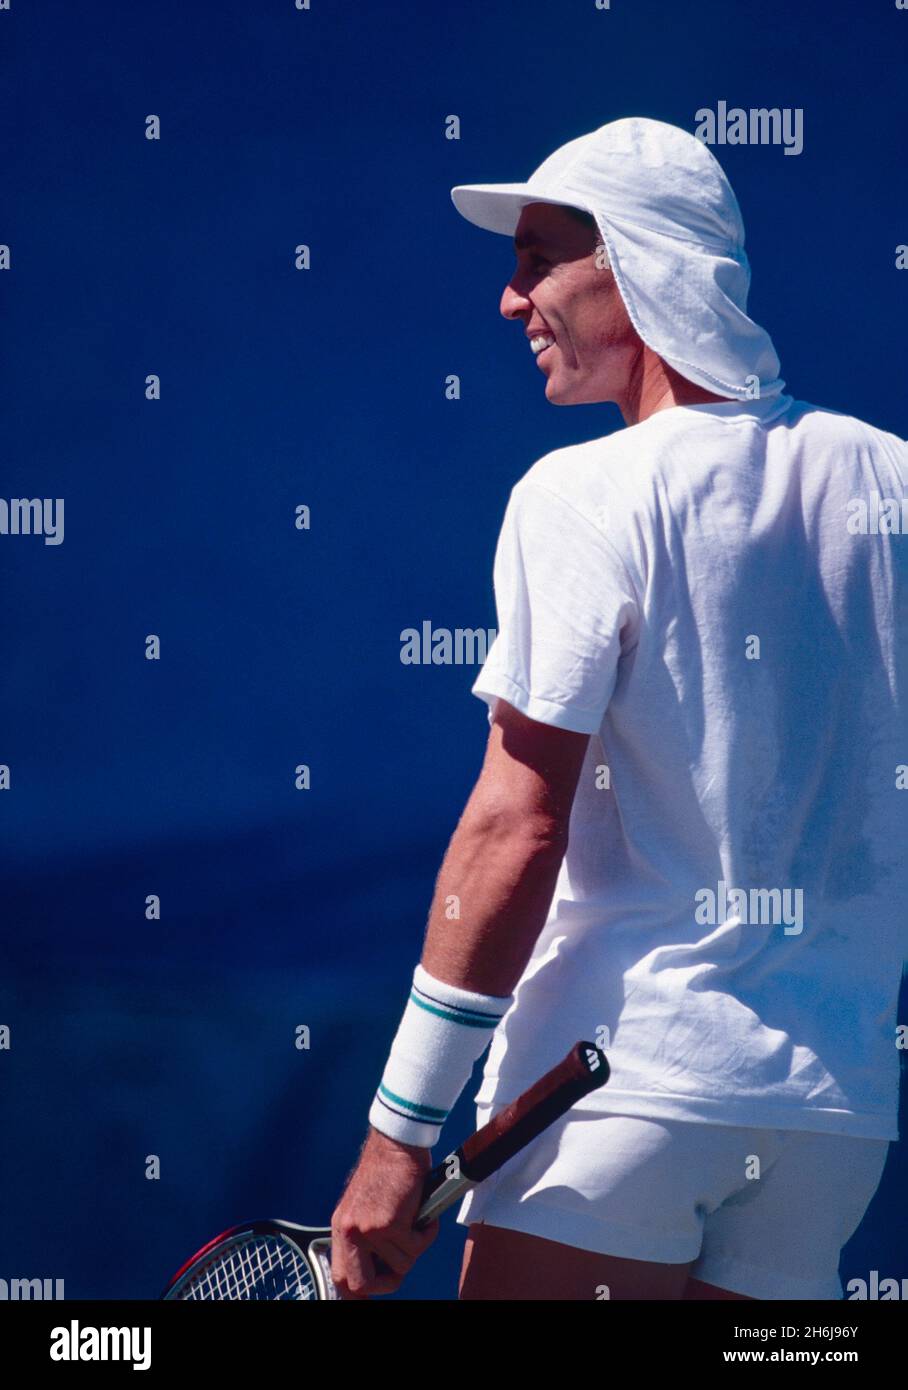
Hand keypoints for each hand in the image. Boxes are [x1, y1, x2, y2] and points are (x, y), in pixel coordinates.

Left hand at [330, 1127, 439, 1297]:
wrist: (396, 1142)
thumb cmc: (388, 1170)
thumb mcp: (364, 1206)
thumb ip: (366, 1235)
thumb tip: (379, 1266)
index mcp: (342, 1227)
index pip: (340, 1277)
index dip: (358, 1291)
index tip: (374, 1292)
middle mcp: (350, 1232)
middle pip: (361, 1286)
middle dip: (388, 1283)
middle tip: (403, 1260)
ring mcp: (368, 1230)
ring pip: (401, 1265)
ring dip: (415, 1246)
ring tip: (416, 1221)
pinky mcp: (390, 1224)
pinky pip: (415, 1247)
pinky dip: (427, 1233)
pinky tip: (424, 1214)